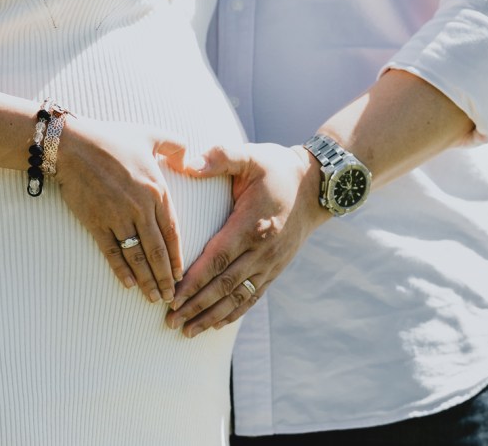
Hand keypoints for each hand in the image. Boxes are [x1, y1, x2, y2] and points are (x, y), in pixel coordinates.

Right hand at [56, 118, 187, 303]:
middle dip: (165, 277)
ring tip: (153, 297)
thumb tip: (189, 158)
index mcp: (156, 190)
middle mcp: (140, 208)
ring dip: (146, 280)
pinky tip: (128, 284)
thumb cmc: (111, 138)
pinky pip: (111, 251)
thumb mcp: (150, 134)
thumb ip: (175, 144)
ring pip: (137, 256)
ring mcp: (117, 217)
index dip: (177, 256)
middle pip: (157, 250)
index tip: (182, 274)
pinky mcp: (96, 222)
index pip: (172, 231)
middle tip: (171, 296)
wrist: (72, 145)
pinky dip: (120, 270)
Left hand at [165, 142, 329, 336]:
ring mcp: (271, 262)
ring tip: (187, 332)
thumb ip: (220, 158)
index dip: (194, 281)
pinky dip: (234, 313)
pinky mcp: (276, 268)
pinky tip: (216, 325)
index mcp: (251, 224)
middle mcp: (262, 249)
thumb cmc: (278, 168)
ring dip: (212, 316)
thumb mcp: (250, 156)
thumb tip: (187, 162)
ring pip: (238, 297)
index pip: (217, 259)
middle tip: (170, 321)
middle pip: (224, 286)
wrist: (317, 185)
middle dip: (196, 306)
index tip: (172, 297)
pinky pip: (254, 296)